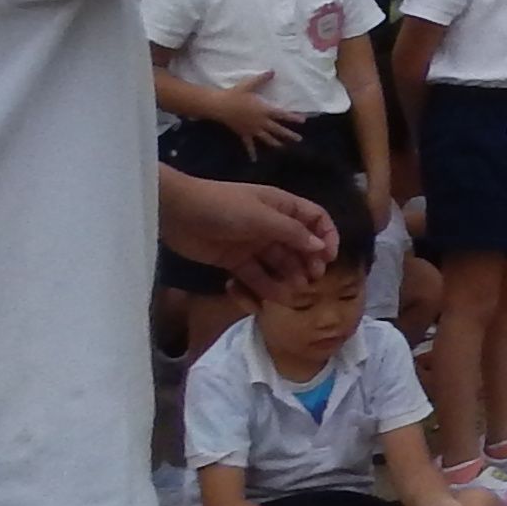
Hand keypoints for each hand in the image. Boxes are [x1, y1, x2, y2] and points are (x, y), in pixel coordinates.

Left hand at [159, 172, 336, 298]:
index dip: (327, 236)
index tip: (329, 258)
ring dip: (287, 277)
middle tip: (312, 280)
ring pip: (278, 263)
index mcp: (281, 207)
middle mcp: (271, 224)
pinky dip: (263, 286)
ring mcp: (253, 243)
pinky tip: (269, 298)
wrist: (177, 212)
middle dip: (308, 262)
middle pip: (298, 245)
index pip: (315, 219)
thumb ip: (292, 233)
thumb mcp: (262, 217)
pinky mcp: (234, 260)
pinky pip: (255, 275)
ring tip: (293, 292)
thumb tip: (320, 247)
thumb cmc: (224, 207)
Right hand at [202, 72, 300, 151]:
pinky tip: (254, 160)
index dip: (293, 118)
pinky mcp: (243, 134)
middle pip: (277, 129)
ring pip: (266, 138)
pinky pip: (248, 145)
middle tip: (299, 139)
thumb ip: (262, 78)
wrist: (219, 105)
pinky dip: (251, 152)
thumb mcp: (250, 84)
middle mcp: (260, 121)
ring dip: (275, 143)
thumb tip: (273, 71)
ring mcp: (252, 129)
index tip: (303, 121)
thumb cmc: (235, 94)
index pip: (282, 114)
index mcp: (264, 110)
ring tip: (283, 148)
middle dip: (289, 135)